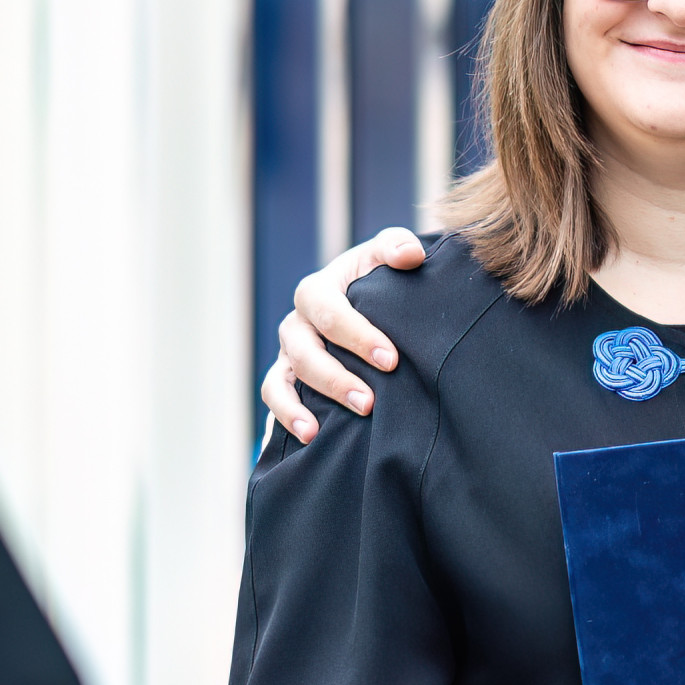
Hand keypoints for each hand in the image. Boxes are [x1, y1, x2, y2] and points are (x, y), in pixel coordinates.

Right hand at [257, 228, 432, 441]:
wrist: (368, 301)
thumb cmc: (378, 279)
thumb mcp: (386, 255)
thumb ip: (397, 247)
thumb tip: (410, 255)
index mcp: (318, 290)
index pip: (329, 312)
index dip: (357, 336)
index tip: (391, 360)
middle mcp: (298, 322)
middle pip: (304, 351)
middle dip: (335, 379)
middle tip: (369, 402)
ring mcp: (288, 352)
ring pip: (282, 379)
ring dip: (300, 406)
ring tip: (318, 432)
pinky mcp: (286, 378)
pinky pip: (274, 397)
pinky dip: (285, 416)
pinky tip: (308, 437)